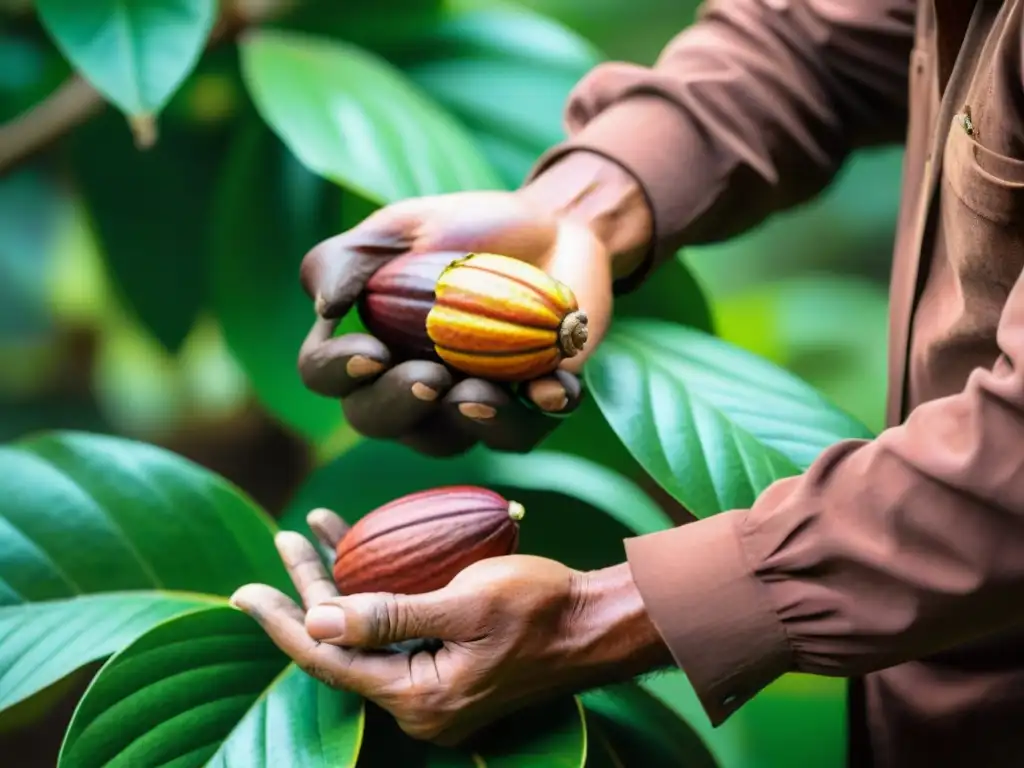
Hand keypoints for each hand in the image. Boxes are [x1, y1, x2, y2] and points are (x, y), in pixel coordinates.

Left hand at [230, 508, 670, 746]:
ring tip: (313, 536)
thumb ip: (392, 615)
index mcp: (418, 698)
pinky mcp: (449, 668)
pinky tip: (366, 553)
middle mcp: (419, 703)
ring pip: (367, 634)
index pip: (328, 659)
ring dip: (342, 584)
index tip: (243, 589)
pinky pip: (396, 631)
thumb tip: (320, 620)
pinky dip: (376, 593)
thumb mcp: (467, 604)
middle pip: (343, 644)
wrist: (599, 624)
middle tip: (280, 542)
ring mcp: (434, 688)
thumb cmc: (542, 607)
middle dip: (309, 590)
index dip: (282, 622)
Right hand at [296, 190, 613, 456]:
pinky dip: (540, 412)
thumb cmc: (460, 231)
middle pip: (380, 421)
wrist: (548, 227)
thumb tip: (324, 305)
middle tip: (427, 377)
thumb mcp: (398, 229)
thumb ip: (347, 258)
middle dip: (398, 405)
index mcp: (368, 348)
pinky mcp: (530, 407)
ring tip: (479, 393)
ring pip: (453, 440)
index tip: (371, 350)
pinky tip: (551, 389)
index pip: (326, 376)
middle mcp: (410, 390)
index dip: (338, 372)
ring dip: (467, 422)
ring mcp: (470, 405)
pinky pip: (528, 429)